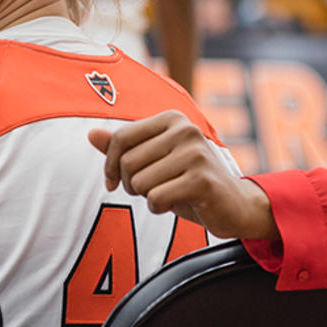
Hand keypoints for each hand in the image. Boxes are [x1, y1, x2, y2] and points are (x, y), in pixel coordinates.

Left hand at [89, 110, 278, 240]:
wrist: (235, 205)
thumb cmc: (189, 181)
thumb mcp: (155, 161)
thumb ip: (125, 147)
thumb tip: (90, 134)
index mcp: (173, 118)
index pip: (122, 138)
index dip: (111, 164)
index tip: (114, 181)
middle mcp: (185, 129)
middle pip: (129, 162)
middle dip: (131, 184)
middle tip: (151, 190)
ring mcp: (196, 153)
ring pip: (141, 182)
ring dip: (147, 197)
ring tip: (168, 194)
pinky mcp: (202, 179)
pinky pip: (156, 198)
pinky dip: (159, 208)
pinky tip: (178, 203)